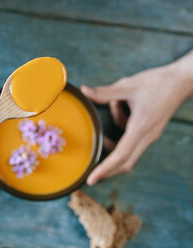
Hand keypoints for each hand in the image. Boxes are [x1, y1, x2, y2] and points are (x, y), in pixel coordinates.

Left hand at [81, 54, 192, 185]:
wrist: (182, 81)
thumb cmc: (158, 82)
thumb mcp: (128, 85)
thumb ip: (105, 92)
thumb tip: (85, 91)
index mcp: (141, 127)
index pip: (121, 155)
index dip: (105, 169)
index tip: (92, 179)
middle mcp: (147, 136)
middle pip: (125, 162)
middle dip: (107, 169)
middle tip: (91, 176)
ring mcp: (150, 135)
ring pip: (127, 149)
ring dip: (114, 134)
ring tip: (116, 104)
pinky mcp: (150, 132)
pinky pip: (131, 138)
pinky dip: (120, 126)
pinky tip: (120, 105)